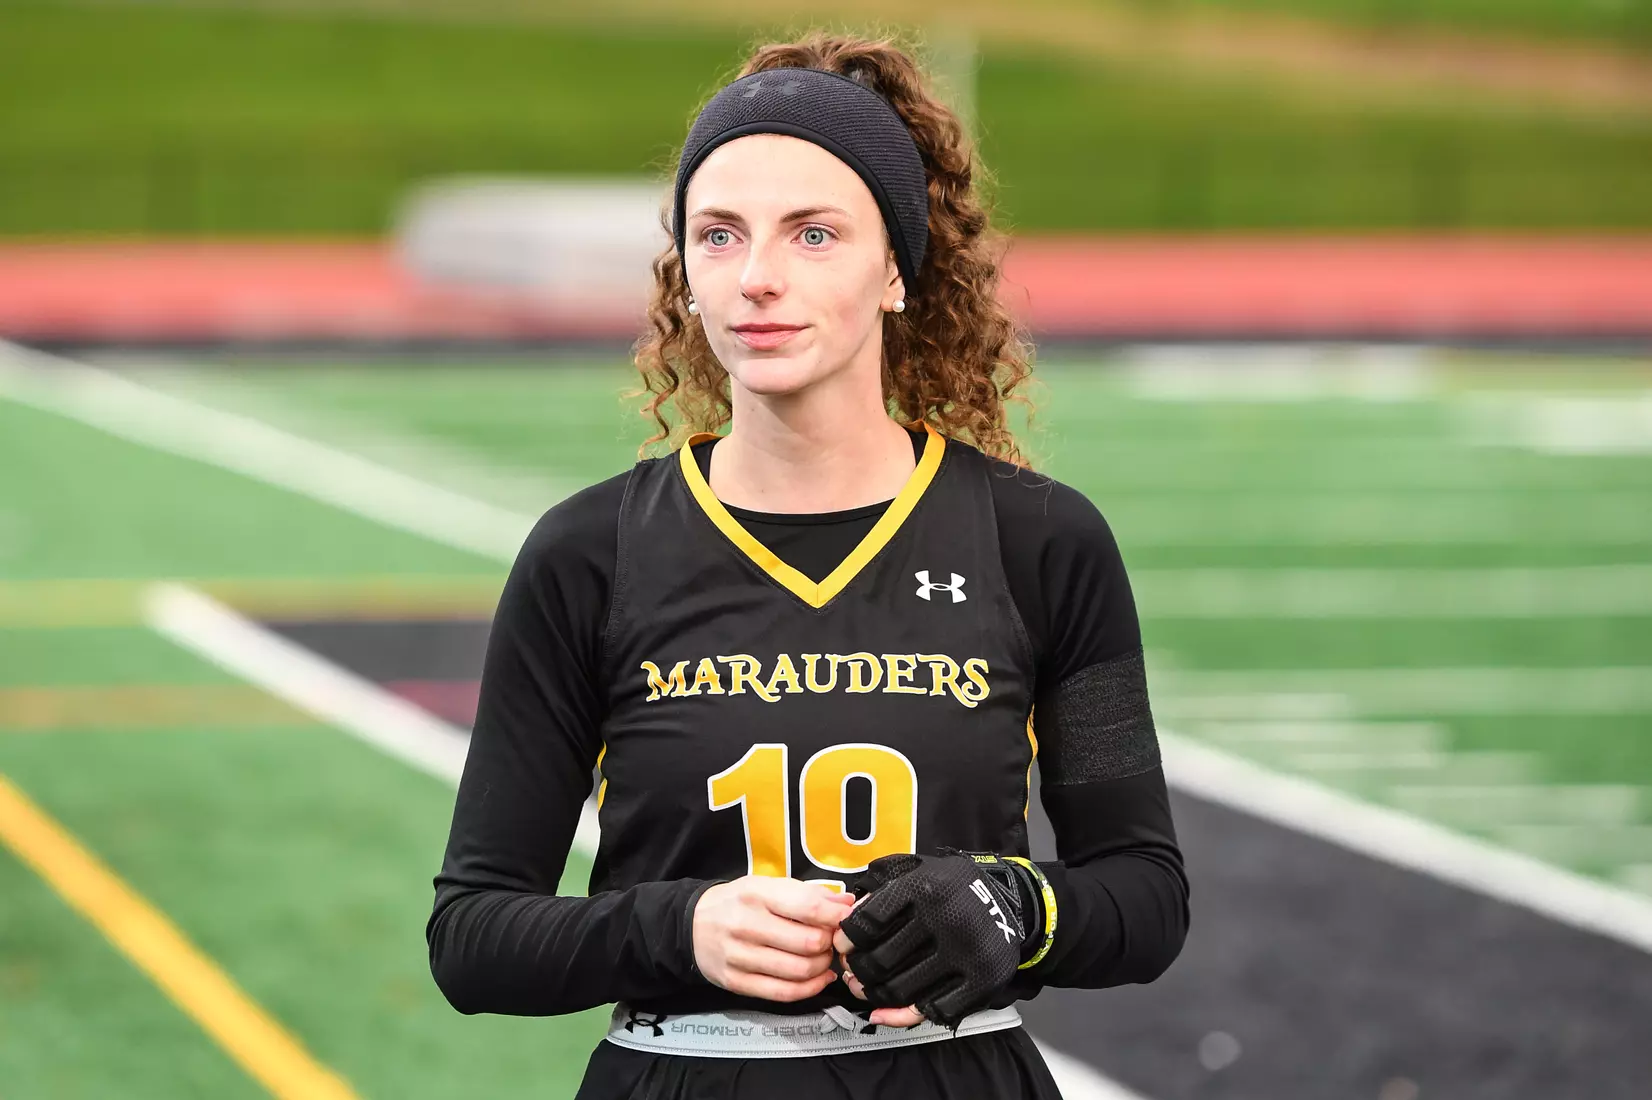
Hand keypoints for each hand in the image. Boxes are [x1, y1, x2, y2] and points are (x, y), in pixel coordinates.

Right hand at [692, 876, 854, 1002]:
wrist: (690, 925)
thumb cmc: (738, 902)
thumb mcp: (767, 886)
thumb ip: (807, 893)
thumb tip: (848, 903)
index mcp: (757, 894)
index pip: (808, 907)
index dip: (837, 916)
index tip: (848, 919)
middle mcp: (746, 925)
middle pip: (809, 943)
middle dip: (830, 944)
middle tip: (833, 941)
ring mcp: (739, 957)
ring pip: (799, 971)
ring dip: (823, 966)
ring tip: (825, 958)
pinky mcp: (736, 982)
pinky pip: (784, 993)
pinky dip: (810, 988)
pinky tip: (819, 978)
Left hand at [833, 851, 1028, 1028]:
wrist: (1010, 902)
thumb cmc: (952, 888)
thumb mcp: (918, 871)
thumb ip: (883, 887)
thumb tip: (848, 917)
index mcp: (923, 889)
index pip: (868, 922)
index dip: (847, 938)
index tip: (842, 945)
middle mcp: (944, 920)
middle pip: (880, 961)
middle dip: (857, 971)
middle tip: (852, 973)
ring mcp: (964, 953)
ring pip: (901, 990)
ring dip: (874, 995)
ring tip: (866, 991)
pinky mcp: (982, 980)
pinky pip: (933, 1009)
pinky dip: (904, 1015)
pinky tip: (890, 1010)